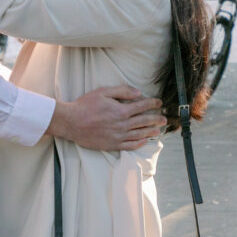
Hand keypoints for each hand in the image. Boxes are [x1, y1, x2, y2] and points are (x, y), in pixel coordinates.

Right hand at [48, 85, 166, 150]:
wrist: (71, 122)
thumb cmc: (85, 105)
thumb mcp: (103, 92)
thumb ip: (122, 91)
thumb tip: (138, 93)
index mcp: (121, 110)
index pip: (142, 106)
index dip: (152, 104)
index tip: (159, 103)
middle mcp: (122, 124)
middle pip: (144, 121)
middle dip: (156, 119)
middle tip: (164, 119)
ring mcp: (118, 136)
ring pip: (139, 134)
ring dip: (150, 131)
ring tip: (158, 130)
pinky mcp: (112, 145)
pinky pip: (129, 145)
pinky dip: (139, 143)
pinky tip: (144, 141)